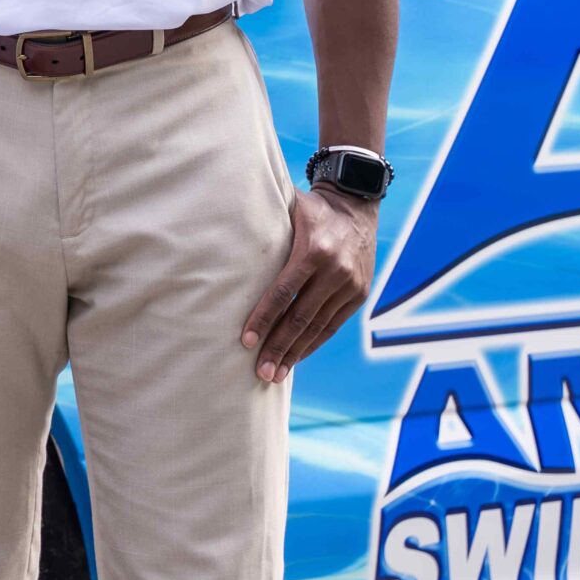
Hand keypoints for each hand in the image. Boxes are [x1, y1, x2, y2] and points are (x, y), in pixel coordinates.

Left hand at [242, 186, 376, 381]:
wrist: (356, 205)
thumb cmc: (309, 208)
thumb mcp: (287, 208)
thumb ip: (263, 225)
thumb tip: (220, 235)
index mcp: (313, 250)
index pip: (283, 292)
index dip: (264, 318)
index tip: (246, 341)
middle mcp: (335, 271)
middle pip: (301, 317)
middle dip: (279, 346)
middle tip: (260, 372)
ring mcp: (351, 285)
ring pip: (318, 326)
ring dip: (296, 352)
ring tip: (276, 374)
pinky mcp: (359, 294)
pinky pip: (333, 325)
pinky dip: (314, 343)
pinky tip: (296, 357)